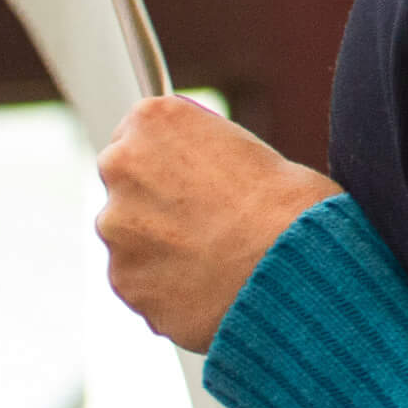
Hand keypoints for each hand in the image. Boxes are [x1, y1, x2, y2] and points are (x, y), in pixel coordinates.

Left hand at [95, 95, 341, 352]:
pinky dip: (166, 286)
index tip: (194, 176)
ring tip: (216, 259)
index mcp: (152, 121)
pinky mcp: (124, 281)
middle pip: (128, 185)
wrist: (290, 268)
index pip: (141, 133)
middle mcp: (121, 166)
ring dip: (162, 247)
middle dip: (158, 202)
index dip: (172, 159)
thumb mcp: (245, 146)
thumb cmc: (287, 203)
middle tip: (209, 220)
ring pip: (132, 237)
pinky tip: (208, 286)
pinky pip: (142, 281)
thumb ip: (200, 155)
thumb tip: (195, 175)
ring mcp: (116, 228)